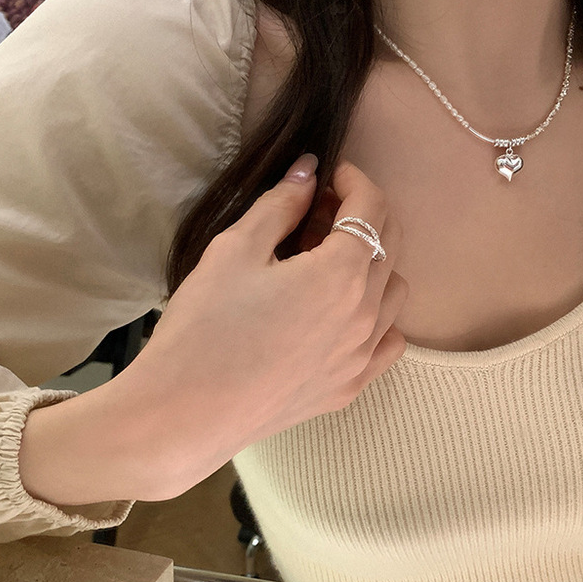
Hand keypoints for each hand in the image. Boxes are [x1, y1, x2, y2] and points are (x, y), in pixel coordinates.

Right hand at [118, 153, 409, 491]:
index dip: (356, 180)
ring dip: (373, 265)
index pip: (372, 208)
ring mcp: (362, 357)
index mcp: (341, 274)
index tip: (334, 175)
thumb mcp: (235, 250)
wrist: (187, 411)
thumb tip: (308, 170)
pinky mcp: (350, 387)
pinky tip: (345, 313)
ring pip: (395, 292)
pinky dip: (378, 316)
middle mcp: (366, 315)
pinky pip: (389, 343)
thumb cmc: (205, 326)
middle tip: (324, 212)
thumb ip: (280, 204)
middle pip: (390, 246)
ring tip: (329, 263)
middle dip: (365, 216)